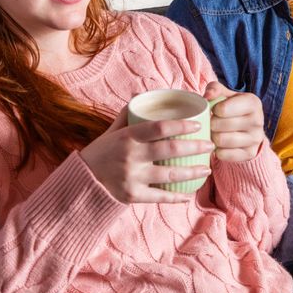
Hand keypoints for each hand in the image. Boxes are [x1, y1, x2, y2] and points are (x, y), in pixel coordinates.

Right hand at [79, 106, 213, 203]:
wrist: (81, 182)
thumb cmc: (100, 153)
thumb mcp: (111, 132)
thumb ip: (127, 116)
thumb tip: (140, 95)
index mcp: (128, 137)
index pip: (160, 127)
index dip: (182, 125)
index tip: (199, 125)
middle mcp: (131, 156)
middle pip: (171, 150)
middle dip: (195, 148)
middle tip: (211, 146)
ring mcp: (133, 177)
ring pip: (170, 175)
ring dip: (192, 172)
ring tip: (207, 169)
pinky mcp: (132, 195)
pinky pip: (160, 197)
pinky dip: (176, 197)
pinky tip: (189, 194)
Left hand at [204, 81, 264, 162]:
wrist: (249, 128)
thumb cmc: (233, 107)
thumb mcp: (226, 95)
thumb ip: (215, 89)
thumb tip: (207, 97)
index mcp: (253, 102)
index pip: (223, 109)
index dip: (213, 110)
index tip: (215, 110)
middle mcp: (258, 120)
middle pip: (220, 125)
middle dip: (211, 124)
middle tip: (212, 123)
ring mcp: (255, 139)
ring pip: (221, 140)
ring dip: (213, 137)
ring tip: (215, 133)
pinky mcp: (250, 153)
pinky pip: (224, 154)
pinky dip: (217, 150)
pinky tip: (220, 145)